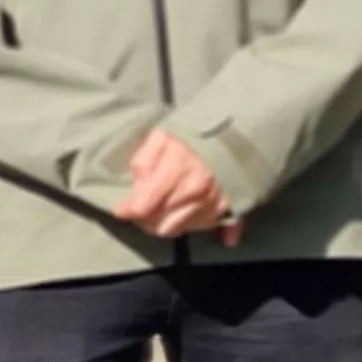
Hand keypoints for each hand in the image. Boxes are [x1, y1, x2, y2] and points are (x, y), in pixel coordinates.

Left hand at [114, 129, 237, 242]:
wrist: (238, 131)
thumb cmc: (194, 135)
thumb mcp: (160, 138)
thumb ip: (142, 162)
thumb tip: (136, 188)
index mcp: (175, 175)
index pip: (142, 209)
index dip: (127, 210)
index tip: (122, 208)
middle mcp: (195, 196)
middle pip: (158, 226)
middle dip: (145, 219)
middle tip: (142, 207)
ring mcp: (214, 206)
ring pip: (178, 230)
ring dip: (166, 223)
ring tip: (163, 208)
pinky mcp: (229, 210)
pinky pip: (207, 229)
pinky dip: (194, 225)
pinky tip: (187, 217)